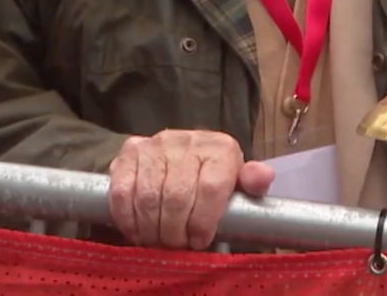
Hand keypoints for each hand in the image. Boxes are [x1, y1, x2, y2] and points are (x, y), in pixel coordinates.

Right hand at [106, 129, 274, 249]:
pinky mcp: (130, 152)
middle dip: (176, 231)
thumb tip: (262, 176)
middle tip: (176, 245)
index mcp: (221, 149)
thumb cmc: (213, 179)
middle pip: (177, 195)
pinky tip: (138, 231)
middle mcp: (188, 140)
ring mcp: (156, 144)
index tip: (199, 240)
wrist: (180, 157)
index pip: (211, 187)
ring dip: (152, 229)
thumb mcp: (237, 183)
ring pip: (149, 196)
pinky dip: (129, 219)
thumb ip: (252, 183)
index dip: (203, 221)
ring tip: (159, 241)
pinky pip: (123, 192)